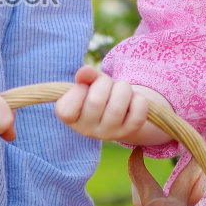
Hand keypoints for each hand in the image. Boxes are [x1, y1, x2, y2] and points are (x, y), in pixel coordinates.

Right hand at [53, 65, 170, 146]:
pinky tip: (132, 99)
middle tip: (107, 83)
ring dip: (123, 88)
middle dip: (105, 83)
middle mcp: (87, 130)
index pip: (66, 109)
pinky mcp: (128, 132)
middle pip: (95, 102)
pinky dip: (138, 99)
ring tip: (121, 88)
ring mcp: (108, 134)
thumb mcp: (89, 82)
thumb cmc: (98, 92)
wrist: (120, 109)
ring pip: (117, 108)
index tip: (84, 88)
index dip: (78, 90)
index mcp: (70, 118)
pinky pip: (137, 113)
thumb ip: (86, 76)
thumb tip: (84, 72)